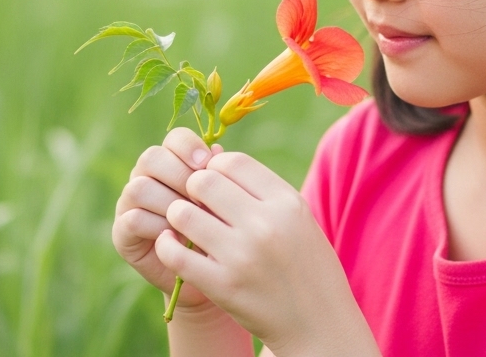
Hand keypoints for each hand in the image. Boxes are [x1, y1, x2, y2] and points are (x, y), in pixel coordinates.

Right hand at [112, 128, 224, 313]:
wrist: (207, 276)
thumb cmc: (219, 233)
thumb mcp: (224, 203)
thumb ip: (218, 178)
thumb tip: (219, 152)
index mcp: (172, 163)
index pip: (174, 139)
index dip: (189, 146)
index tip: (208, 163)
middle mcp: (146, 177)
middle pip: (152, 157)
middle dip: (178, 174)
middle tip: (200, 196)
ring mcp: (130, 204)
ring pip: (140, 187)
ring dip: (169, 203)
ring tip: (192, 220)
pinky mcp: (121, 232)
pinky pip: (133, 219)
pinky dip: (157, 226)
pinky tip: (178, 236)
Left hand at [154, 150, 379, 356]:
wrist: (318, 324)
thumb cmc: (307, 267)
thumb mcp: (300, 220)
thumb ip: (264, 192)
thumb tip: (216, 162)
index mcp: (287, 203)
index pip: (232, 161)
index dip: (215, 167)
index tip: (214, 183)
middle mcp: (265, 224)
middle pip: (203, 181)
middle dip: (192, 189)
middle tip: (196, 204)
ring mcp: (242, 256)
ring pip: (182, 213)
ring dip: (178, 217)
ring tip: (186, 226)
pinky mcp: (222, 286)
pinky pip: (175, 254)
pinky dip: (168, 246)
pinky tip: (175, 247)